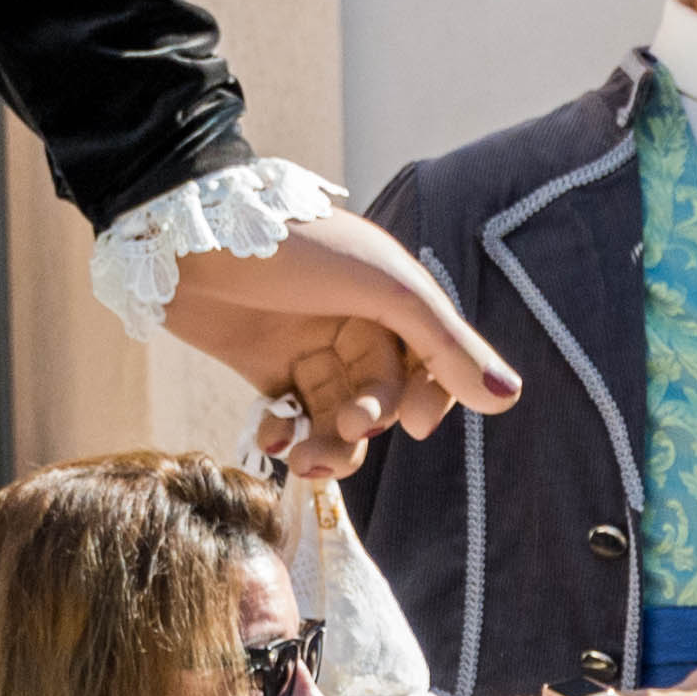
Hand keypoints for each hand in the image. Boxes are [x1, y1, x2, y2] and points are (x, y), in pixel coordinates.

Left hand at [161, 207, 520, 478]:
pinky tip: (271, 438)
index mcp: (395, 298)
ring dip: (329, 446)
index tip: (412, 423)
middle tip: (346, 427)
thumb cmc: (294, 246)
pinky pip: (293, 418)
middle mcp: (358, 324)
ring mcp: (312, 346)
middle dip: (368, 422)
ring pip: (339, 416)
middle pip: (384, 397)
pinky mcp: (266, 368)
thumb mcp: (384, 289)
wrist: (187, 234)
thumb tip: (508, 399)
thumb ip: (444, 344)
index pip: (434, 364)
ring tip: (304, 461)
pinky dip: (285, 434)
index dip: (430, 398)